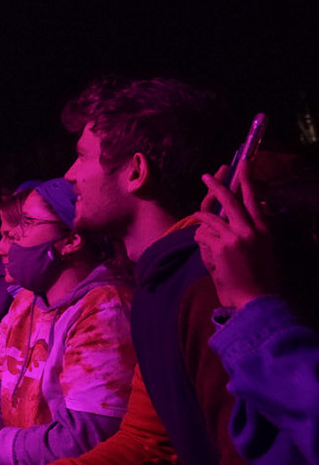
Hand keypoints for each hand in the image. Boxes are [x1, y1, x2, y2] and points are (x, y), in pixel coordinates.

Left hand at [197, 161, 275, 309]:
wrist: (254, 299)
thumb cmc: (257, 277)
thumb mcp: (263, 249)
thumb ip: (255, 229)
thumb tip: (255, 208)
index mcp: (263, 230)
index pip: (254, 199)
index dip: (247, 181)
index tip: (243, 165)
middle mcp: (251, 230)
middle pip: (230, 200)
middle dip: (217, 185)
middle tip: (206, 175)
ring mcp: (235, 236)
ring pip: (210, 219)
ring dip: (203, 226)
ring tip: (208, 239)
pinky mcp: (221, 245)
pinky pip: (202, 234)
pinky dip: (202, 242)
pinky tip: (211, 255)